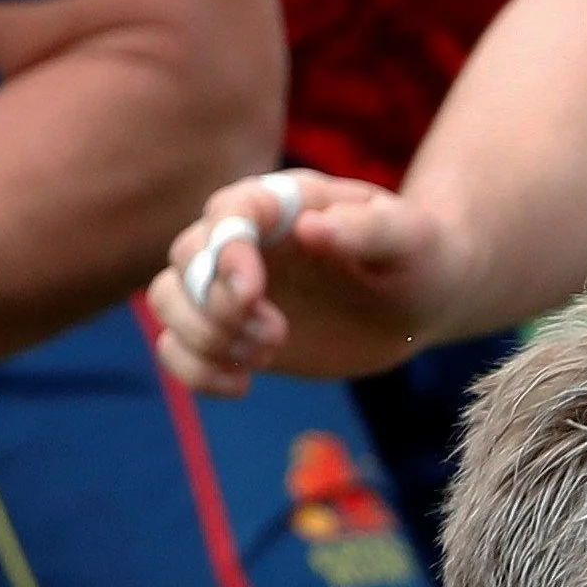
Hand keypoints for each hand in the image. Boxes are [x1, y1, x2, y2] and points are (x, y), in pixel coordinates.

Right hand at [154, 169, 452, 390]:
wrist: (418, 298)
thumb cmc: (420, 255)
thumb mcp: (411, 238)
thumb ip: (368, 227)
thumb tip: (311, 226)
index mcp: (285, 201)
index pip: (228, 212)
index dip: (226, 252)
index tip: (253, 293)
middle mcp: (246, 238)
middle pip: (185, 259)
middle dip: (216, 305)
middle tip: (276, 334)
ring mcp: (230, 284)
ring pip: (167, 301)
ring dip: (204, 337)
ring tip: (268, 353)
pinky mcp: (228, 329)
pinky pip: (176, 348)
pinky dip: (194, 371)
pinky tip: (243, 384)